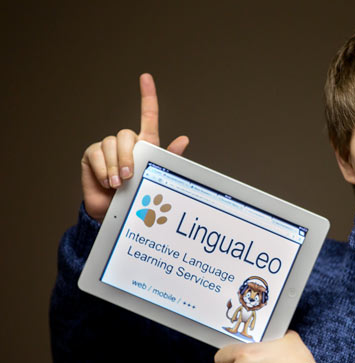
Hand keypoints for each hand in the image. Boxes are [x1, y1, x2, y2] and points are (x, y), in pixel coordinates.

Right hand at [80, 73, 189, 221]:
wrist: (115, 212)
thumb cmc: (138, 195)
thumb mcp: (154, 178)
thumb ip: (167, 159)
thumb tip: (184, 139)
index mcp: (145, 144)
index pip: (147, 115)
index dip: (147, 96)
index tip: (146, 78)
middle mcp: (126, 142)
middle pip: (126, 135)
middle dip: (127, 157)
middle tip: (128, 177)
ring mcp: (107, 147)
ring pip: (111, 145)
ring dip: (114, 167)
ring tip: (118, 185)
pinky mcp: (92, 154)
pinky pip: (96, 154)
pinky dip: (102, 170)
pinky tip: (106, 182)